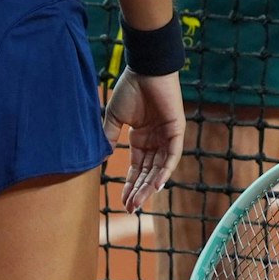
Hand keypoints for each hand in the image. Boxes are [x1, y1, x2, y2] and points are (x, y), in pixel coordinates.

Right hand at [103, 68, 188, 212]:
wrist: (145, 70)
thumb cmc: (129, 90)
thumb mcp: (114, 118)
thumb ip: (109, 138)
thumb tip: (102, 159)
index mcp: (141, 138)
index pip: (137, 168)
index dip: (130, 185)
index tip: (122, 202)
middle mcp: (154, 140)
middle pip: (148, 172)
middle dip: (139, 191)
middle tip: (131, 209)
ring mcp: (166, 136)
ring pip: (159, 168)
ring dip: (150, 185)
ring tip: (139, 202)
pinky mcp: (176, 130)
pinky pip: (172, 155)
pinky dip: (165, 170)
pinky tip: (157, 185)